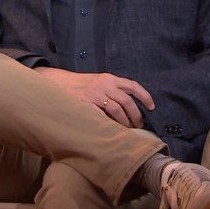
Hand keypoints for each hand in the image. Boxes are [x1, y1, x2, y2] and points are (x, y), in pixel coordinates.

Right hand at [34, 67, 154, 127]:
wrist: (58, 83)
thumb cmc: (80, 85)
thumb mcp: (98, 81)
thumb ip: (112, 89)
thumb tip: (130, 106)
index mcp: (109, 79)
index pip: (133, 86)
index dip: (145, 96)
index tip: (152, 107)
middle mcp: (104, 85)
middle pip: (127, 102)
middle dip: (136, 115)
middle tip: (139, 125)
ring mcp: (95, 95)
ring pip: (117, 110)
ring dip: (125, 122)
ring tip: (126, 129)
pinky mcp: (85, 104)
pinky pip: (102, 116)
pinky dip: (109, 124)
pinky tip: (111, 129)